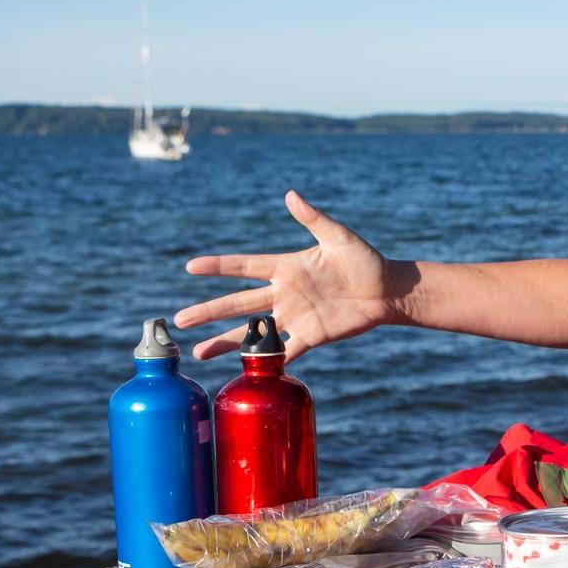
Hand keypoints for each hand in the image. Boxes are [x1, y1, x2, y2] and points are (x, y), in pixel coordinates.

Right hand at [174, 191, 394, 360]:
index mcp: (286, 268)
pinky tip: (244, 371)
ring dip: (226, 342)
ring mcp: (295, 316)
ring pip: (253, 332)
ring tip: (198, 353)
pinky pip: (285, 351)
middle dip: (209, 312)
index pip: (245, 266)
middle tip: (180, 320)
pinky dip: (267, 361)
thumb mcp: (338, 237)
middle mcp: (284, 294)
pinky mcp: (312, 336)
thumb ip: (313, 219)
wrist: (387, 290)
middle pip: (239, 303)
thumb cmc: (364, 260)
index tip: (191, 267)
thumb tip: (291, 195)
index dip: (219, 266)